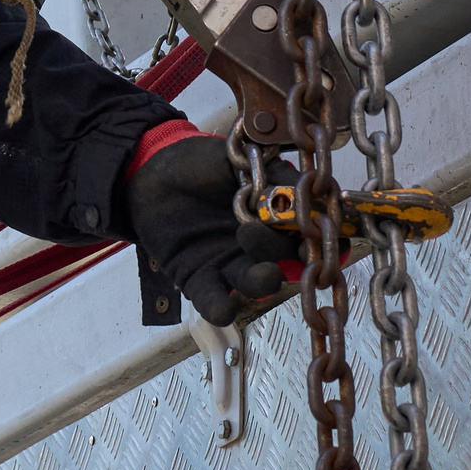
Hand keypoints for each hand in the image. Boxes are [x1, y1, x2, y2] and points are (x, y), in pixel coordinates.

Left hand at [124, 126, 300, 327]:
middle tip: (256, 230)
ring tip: (262, 271)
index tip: (317, 237)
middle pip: (287, 259)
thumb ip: (276, 176)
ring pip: (257, 285)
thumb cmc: (200, 163)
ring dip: (262, 282)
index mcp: (275, 216)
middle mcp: (259, 245)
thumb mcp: (241, 161)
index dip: (320, 241)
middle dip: (280, 250)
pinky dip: (220, 308)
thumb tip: (313, 190)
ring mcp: (230, 264)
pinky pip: (214, 302)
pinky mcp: (199, 279)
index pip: (310, 235)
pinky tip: (223, 306)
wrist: (150, 170)